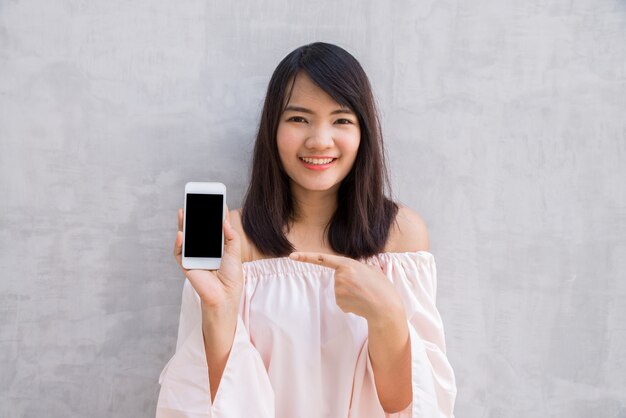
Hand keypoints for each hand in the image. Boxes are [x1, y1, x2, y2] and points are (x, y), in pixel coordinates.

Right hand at [173, 206, 242, 312]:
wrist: (225, 295)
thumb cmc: (231, 276)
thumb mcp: (234, 252)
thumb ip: (230, 236)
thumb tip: (225, 220)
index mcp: (216, 246)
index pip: (211, 227)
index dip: (211, 215)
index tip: (214, 201)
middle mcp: (203, 250)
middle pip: (197, 230)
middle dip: (195, 216)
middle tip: (195, 201)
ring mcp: (194, 256)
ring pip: (186, 238)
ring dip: (183, 225)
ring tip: (184, 211)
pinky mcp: (187, 265)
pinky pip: (179, 252)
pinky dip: (179, 243)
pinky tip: (181, 233)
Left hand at [288, 252, 404, 324]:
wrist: (386, 307)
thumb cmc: (381, 287)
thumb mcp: (370, 269)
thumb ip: (355, 268)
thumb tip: (345, 273)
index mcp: (348, 264)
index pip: (322, 259)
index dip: (306, 257)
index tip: (291, 256)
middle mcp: (340, 276)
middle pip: (337, 278)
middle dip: (348, 282)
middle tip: (363, 286)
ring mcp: (339, 290)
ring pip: (338, 291)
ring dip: (349, 293)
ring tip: (363, 294)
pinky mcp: (340, 302)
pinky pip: (341, 301)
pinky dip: (349, 303)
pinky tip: (360, 302)